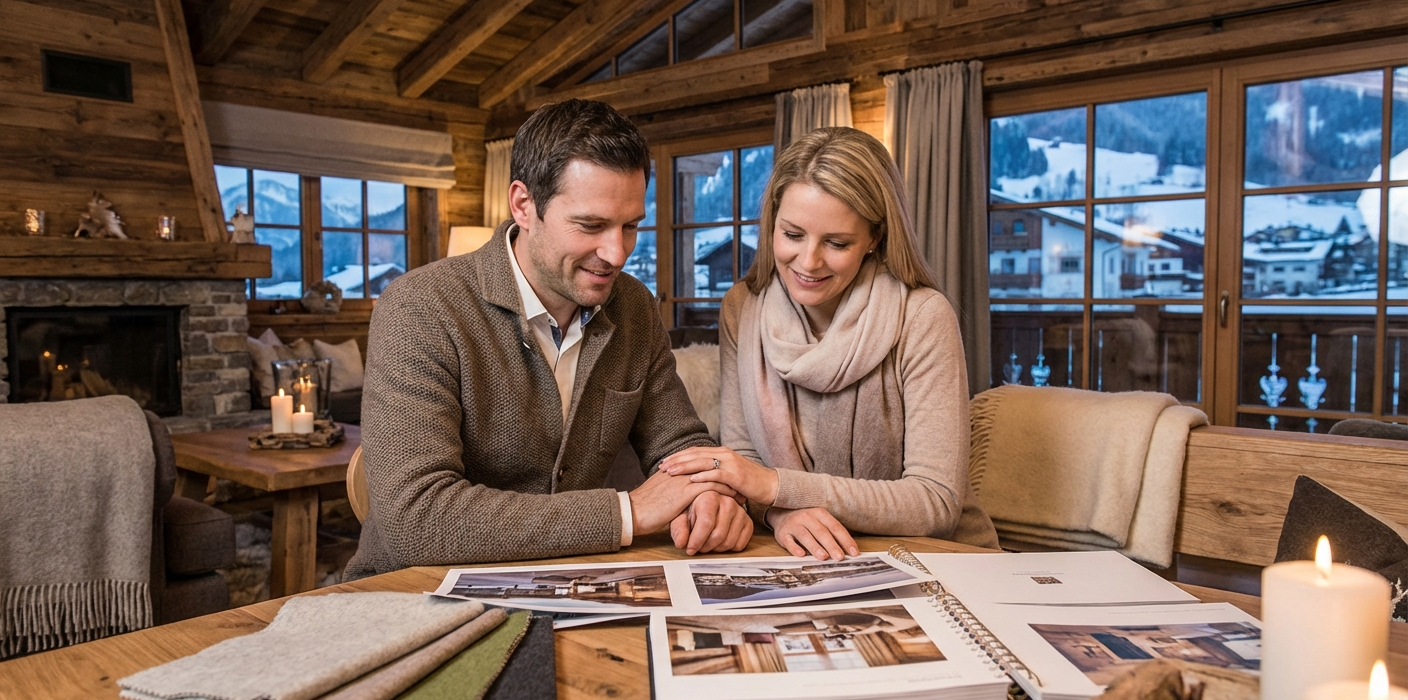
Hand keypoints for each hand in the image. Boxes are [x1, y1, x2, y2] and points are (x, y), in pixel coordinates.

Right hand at [628, 469, 737, 534]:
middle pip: (709, 465)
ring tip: (742, 489)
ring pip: (713, 474)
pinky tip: (735, 497)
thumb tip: (676, 492)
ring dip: (730, 481)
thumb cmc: (643, 507)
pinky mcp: (686, 491)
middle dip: (725, 472)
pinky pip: (712, 487)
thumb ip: (670, 487)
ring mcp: (684, 479)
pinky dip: (726, 491)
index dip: (714, 468)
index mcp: (674, 469)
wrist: (632, 512)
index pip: (699, 462)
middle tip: (739, 480)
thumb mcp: (659, 492)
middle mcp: (680, 471)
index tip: (726, 475)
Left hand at [660, 446, 778, 504]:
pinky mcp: (737, 475)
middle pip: (695, 454)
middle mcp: (724, 454)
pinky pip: (717, 474)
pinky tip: (691, 480)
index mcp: (721, 453)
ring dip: (685, 467)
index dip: (679, 456)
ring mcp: (731, 463)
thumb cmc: (748, 483)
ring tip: (670, 472)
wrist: (771, 485)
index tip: (664, 462)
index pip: (695, 452)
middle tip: (661, 466)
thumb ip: (714, 472)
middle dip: (677, 460)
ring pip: (703, 462)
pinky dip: (703, 476)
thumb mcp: (728, 475)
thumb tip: (696, 477)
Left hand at [668, 491, 752, 554]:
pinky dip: (728, 549)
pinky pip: (739, 545)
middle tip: (698, 546)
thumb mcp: (681, 517)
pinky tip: (720, 541)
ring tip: (708, 542)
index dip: (696, 541)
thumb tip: (681, 543)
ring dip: (716, 549)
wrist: (710, 504)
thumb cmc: (694, 510)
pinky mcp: (748, 523)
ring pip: (729, 542)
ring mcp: (741, 512)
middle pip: (718, 536)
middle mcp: (728, 502)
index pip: (706, 523)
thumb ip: (679, 529)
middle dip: (705, 547)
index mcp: (710, 496)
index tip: (690, 549)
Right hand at [768, 507, 858, 560]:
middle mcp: (807, 517)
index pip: (835, 527)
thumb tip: (848, 551)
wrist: (781, 516)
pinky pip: (789, 541)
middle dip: (832, 545)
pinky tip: (801, 555)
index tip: (854, 553)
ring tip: (823, 557)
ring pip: (805, 536)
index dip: (845, 540)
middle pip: (821, 532)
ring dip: (815, 547)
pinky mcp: (783, 533)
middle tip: (840, 557)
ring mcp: (794, 524)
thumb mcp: (820, 522)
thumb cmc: (806, 523)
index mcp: (820, 513)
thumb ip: (832, 534)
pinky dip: (794, 548)